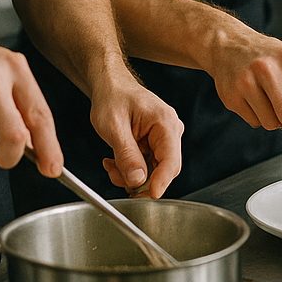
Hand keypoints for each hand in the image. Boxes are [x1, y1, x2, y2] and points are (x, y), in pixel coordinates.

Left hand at [90, 69, 183, 197]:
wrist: (110, 86)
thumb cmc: (113, 98)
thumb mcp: (113, 127)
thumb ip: (126, 155)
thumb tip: (138, 180)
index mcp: (165, 122)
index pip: (171, 159)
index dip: (162, 181)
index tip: (151, 196)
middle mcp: (170, 130)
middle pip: (165, 169)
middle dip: (141, 179)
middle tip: (116, 176)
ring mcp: (164, 137)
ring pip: (154, 170)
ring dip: (131, 175)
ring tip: (111, 164)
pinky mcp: (156, 143)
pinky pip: (148, 165)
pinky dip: (130, 169)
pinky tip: (115, 160)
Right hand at [208, 32, 281, 148]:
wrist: (226, 44)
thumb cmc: (264, 55)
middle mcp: (266, 68)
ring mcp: (246, 82)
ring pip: (271, 122)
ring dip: (275, 122)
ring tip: (269, 102)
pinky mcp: (231, 96)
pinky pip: (254, 122)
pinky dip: (259, 118)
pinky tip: (253, 100)